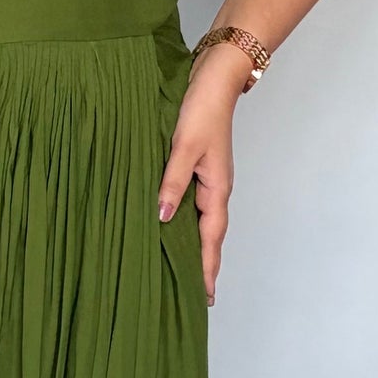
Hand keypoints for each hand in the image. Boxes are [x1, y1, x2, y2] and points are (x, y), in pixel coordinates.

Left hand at [157, 43, 244, 305]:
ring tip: (188, 273)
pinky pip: (195, 207)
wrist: (214, 80)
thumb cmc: (200, 111)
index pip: (211, 239)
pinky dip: (189, 225)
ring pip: (203, 223)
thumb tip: (161, 217)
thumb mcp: (183, 147)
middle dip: (206, 266)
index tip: (206, 296)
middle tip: (200, 297)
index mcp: (215, 189)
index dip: (207, 267)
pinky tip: (176, 230)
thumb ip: (171, 182)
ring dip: (198, 248)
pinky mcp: (199, 170)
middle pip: (211, 237)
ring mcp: (208, 180)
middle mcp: (215, 189)